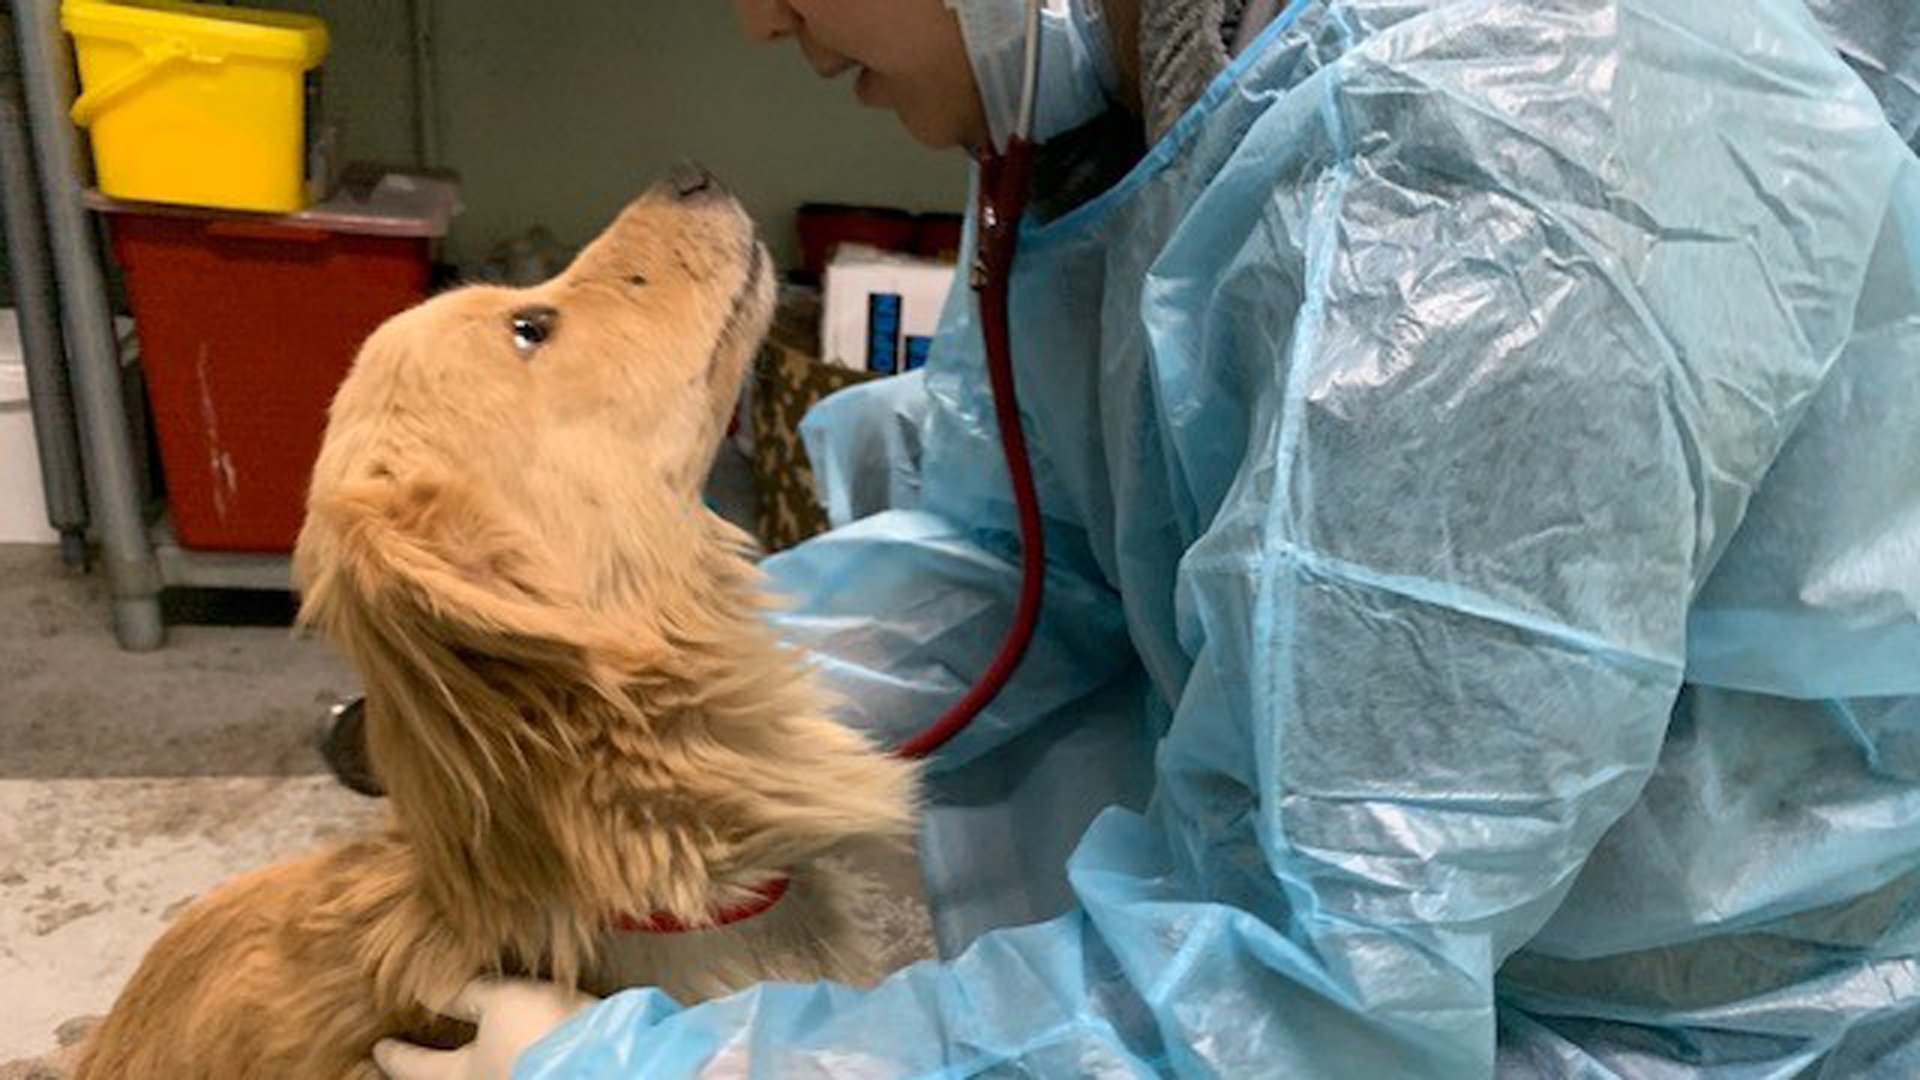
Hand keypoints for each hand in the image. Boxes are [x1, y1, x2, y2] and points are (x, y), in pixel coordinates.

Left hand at [374, 978, 597, 1079]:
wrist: (603, 1065)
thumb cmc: (544, 1035)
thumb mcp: (502, 1001)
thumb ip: (465, 996)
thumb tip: (426, 990)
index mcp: (463, 1075)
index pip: (416, 1067)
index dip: (396, 1055)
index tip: (379, 1048)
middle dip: (429, 1071)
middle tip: (416, 1058)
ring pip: (480, 1077)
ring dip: (466, 1066)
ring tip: (464, 1051)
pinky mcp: (544, 1077)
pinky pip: (507, 1071)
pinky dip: (497, 1062)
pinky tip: (509, 1050)